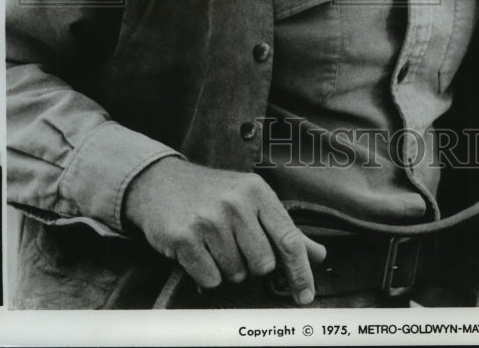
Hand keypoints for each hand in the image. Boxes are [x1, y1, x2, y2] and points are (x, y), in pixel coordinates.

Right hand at [123, 158, 325, 304]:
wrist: (160, 182)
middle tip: (235, 245)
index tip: (306, 295)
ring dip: (227, 268)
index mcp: (258, 192)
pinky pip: (210, 279)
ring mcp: (210, 220)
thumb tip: (318, 255)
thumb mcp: (251, 200)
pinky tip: (198, 251)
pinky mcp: (185, 237)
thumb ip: (284, 228)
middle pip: (263, 264)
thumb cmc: (212, 193)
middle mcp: (236, 203)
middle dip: (252, 265)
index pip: (289, 239)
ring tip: (214, 244)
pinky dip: (206, 274)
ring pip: (236, 274)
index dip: (301, 272)